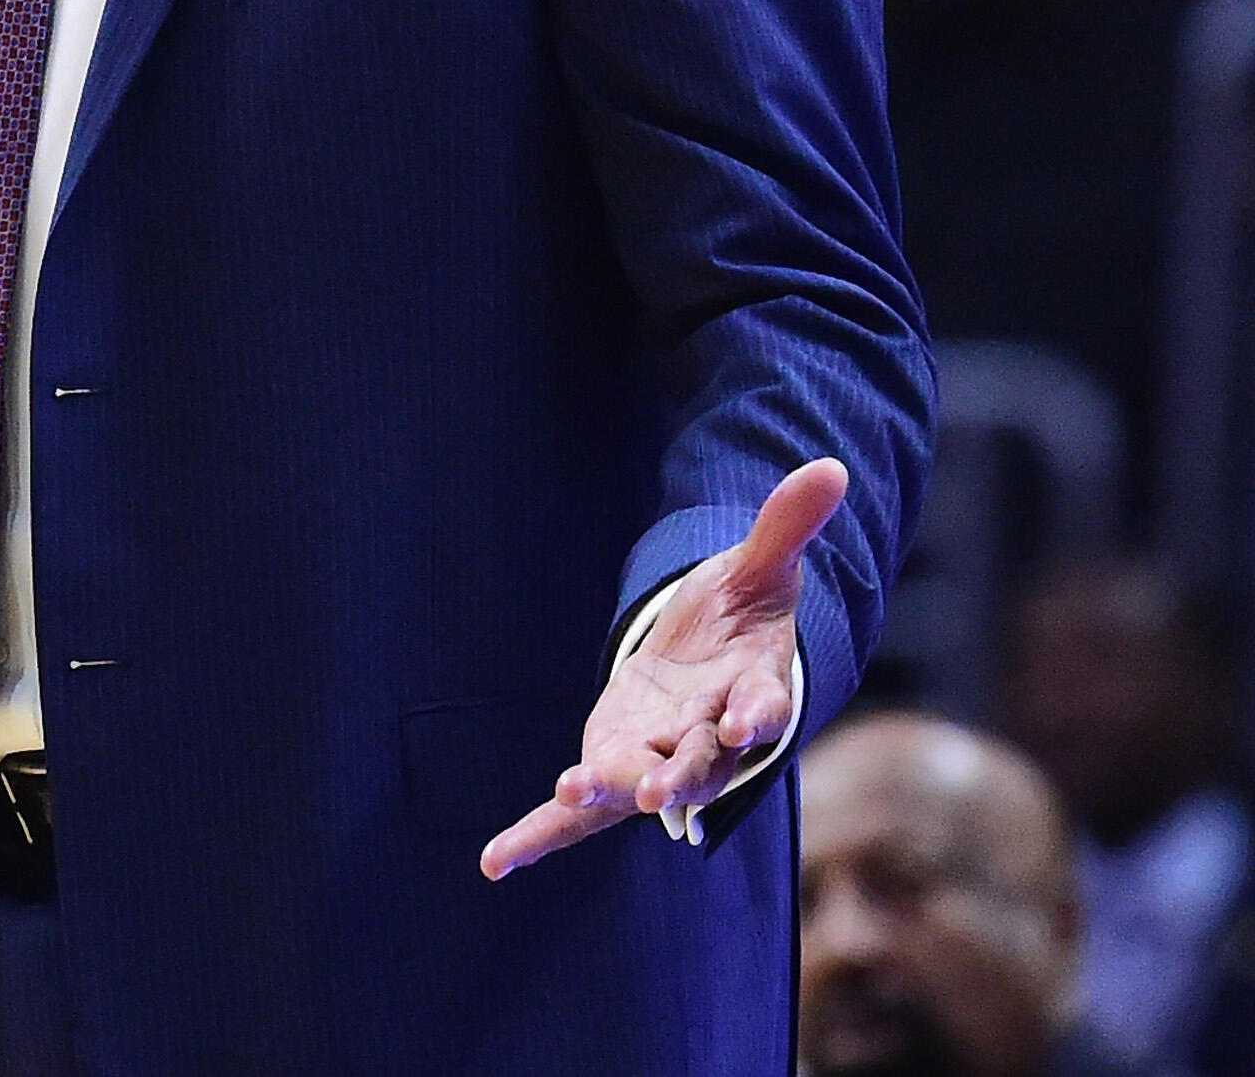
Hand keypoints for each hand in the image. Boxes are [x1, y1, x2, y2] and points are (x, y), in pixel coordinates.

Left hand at [480, 458, 845, 880]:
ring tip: (572, 791)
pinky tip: (496, 861)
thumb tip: (830, 466)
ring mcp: (658, 754)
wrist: (716, 659)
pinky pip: (577, 810)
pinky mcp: (614, 761)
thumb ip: (787, 525)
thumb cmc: (744, 618)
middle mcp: (707, 736)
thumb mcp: (762, 567)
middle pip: (696, 760)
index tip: (749, 722)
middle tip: (654, 792)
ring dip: (606, 791)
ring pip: (635, 783)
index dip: (756, 713)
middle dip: (676, 774)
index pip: (761, 704)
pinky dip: (539, 833)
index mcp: (750, 689)